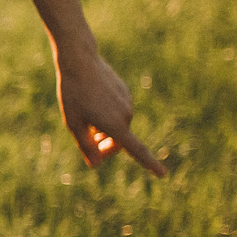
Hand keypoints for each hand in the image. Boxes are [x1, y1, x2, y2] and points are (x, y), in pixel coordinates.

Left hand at [55, 45, 166, 175]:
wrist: (80, 62)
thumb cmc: (73, 94)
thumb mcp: (73, 123)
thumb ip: (86, 145)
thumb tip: (96, 164)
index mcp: (115, 125)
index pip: (135, 149)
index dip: (149, 163)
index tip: (163, 174)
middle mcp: (126, 115)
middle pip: (120, 142)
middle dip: (106, 147)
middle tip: (89, 143)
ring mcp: (128, 102)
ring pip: (118, 125)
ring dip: (105, 129)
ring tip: (86, 117)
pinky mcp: (126, 92)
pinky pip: (117, 111)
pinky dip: (108, 114)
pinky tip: (93, 102)